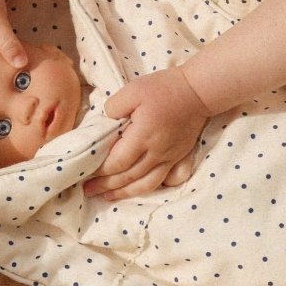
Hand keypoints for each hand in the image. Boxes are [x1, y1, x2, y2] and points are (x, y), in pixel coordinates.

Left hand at [84, 66, 207, 199]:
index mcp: (142, 136)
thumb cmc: (164, 89)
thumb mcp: (133, 90)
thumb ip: (114, 107)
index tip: (86, 172)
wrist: (198, 92)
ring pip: (145, 184)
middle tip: (88, 190)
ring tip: (108, 197)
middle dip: (106, 186)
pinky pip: (161, 181)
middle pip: (128, 177)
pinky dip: (145, 189)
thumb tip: (106, 123)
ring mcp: (169, 157)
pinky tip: (136, 190)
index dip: (100, 170)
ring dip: (124, 193)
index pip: (117, 162)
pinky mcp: (178, 158)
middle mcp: (155, 152)